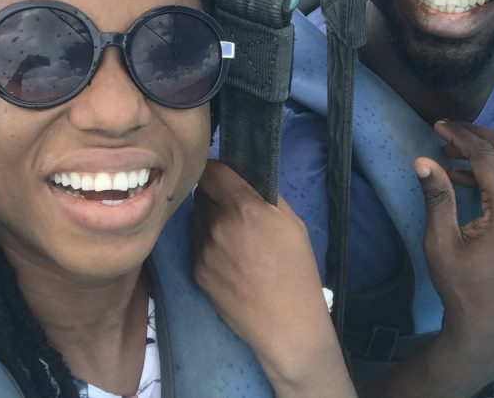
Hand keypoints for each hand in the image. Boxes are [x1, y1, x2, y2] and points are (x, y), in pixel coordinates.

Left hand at [189, 161, 354, 397]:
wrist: (285, 323)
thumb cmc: (297, 270)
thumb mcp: (292, 223)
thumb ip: (265, 196)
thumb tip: (246, 181)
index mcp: (243, 206)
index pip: (211, 171)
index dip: (216, 170)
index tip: (222, 176)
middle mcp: (217, 223)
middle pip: (202, 195)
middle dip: (215, 198)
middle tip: (234, 212)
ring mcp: (203, 248)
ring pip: (197, 220)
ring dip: (209, 222)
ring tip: (233, 240)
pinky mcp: (196, 270)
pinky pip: (197, 246)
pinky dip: (208, 246)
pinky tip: (228, 262)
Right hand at [417, 121, 493, 374]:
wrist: (493, 326)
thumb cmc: (462, 287)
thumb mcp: (441, 242)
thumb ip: (437, 197)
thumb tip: (421, 160)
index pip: (487, 155)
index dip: (460, 135)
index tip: (437, 126)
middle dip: (474, 135)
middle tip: (444, 130)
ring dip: (486, 151)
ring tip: (452, 149)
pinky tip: (470, 172)